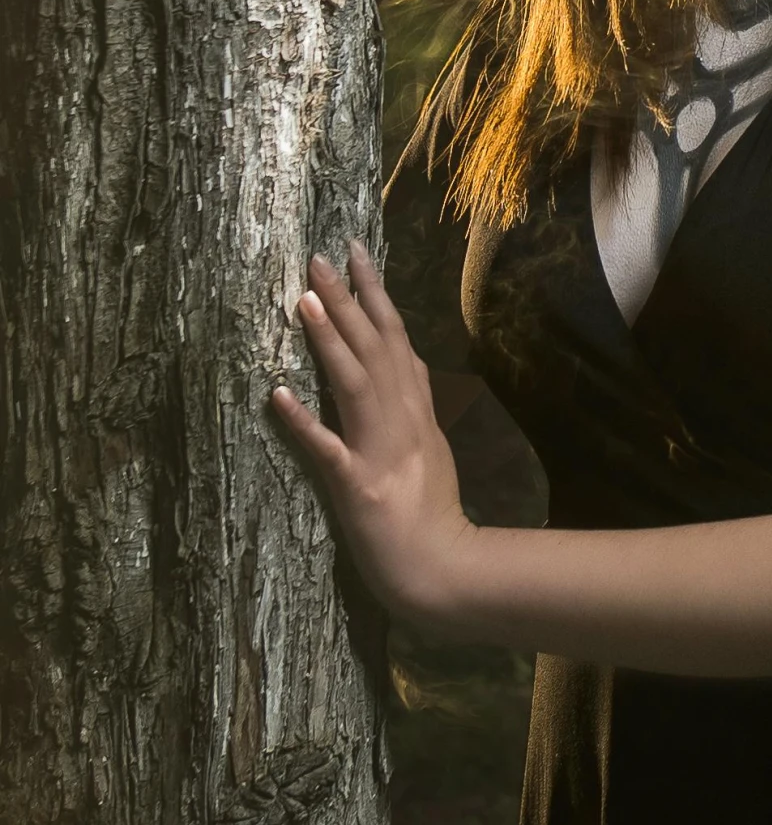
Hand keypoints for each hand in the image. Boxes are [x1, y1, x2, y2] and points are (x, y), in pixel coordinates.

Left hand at [271, 241, 472, 627]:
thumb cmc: (434, 516)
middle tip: (322, 256)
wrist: (443, 569)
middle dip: (349, 298)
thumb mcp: (431, 449)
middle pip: (375, 347)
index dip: (376, 295)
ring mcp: (380, 451)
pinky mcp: (358, 487)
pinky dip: (303, 421)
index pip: (396, 339)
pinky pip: (327, 449)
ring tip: (306, 298)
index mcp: (417, 410)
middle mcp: (402, 420)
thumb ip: (412, 411)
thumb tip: (398, 371)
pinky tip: (276, 395)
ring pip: (354, 382)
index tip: (357, 255)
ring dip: (330, 339)